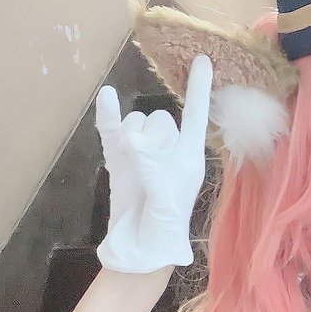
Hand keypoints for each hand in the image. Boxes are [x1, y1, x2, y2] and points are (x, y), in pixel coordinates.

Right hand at [94, 54, 212, 272]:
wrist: (138, 252)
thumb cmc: (163, 232)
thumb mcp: (164, 201)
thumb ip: (151, 168)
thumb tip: (132, 142)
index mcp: (189, 159)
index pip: (196, 116)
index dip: (199, 88)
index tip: (203, 58)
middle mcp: (167, 152)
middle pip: (160, 118)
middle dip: (151, 134)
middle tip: (147, 166)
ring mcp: (141, 155)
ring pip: (137, 123)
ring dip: (131, 136)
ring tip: (131, 167)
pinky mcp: (119, 160)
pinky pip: (112, 130)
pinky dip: (108, 115)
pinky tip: (107, 97)